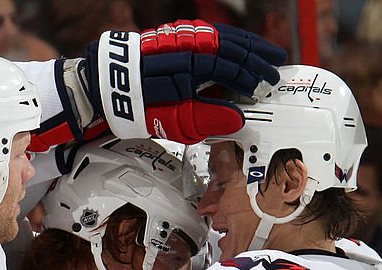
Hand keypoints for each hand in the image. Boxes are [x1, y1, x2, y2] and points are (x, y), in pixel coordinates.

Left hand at [86, 20, 285, 142]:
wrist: (106, 85)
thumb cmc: (136, 107)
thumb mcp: (170, 124)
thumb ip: (205, 120)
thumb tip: (237, 118)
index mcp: (182, 71)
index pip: (226, 68)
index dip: (248, 78)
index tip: (263, 88)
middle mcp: (182, 48)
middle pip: (228, 48)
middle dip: (255, 59)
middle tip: (276, 71)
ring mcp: (178, 37)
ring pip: (222, 36)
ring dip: (248, 45)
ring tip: (269, 55)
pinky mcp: (175, 33)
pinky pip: (211, 32)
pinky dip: (232, 39)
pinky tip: (242, 45)